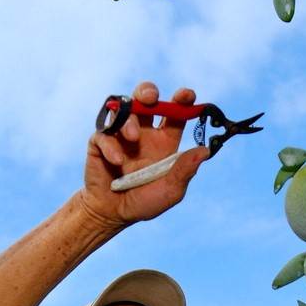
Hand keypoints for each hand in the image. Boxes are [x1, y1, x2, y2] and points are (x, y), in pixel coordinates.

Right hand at [75, 81, 211, 228]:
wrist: (113, 214)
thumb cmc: (145, 202)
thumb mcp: (171, 191)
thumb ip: (185, 170)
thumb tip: (205, 151)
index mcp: (165, 141)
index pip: (175, 113)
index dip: (182, 100)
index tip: (187, 95)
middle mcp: (144, 133)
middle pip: (146, 99)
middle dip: (147, 91)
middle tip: (151, 98)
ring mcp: (120, 136)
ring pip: (123, 109)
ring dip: (129, 119)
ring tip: (133, 137)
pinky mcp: (100, 143)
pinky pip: (103, 133)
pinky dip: (110, 144)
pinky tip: (116, 161)